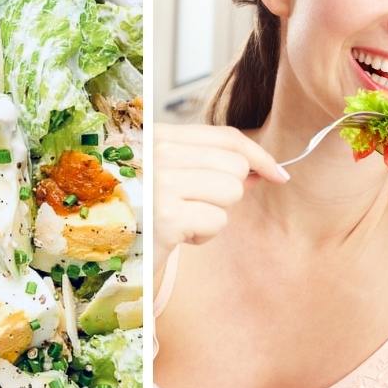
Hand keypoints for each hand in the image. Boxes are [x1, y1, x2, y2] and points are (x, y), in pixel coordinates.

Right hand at [154, 124, 288, 260]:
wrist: (109, 251)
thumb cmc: (143, 214)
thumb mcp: (171, 179)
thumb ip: (210, 166)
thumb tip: (260, 171)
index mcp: (158, 136)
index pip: (225, 136)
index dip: (258, 155)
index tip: (278, 174)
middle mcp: (157, 153)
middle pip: (234, 166)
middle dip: (226, 193)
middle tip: (195, 206)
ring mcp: (160, 183)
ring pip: (231, 192)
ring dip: (214, 214)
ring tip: (183, 220)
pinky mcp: (166, 217)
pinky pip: (217, 221)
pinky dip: (204, 235)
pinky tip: (179, 236)